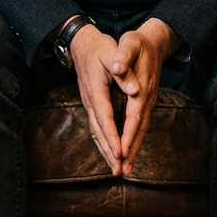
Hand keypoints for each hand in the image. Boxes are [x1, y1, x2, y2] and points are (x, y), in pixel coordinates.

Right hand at [68, 25, 121, 174]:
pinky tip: (109, 152)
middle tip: (119, 171)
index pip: (105, 118)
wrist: (82, 44)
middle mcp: (90, 101)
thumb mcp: (112, 53)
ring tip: (115, 169)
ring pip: (96, 132)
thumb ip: (122, 72)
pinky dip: (103, 142)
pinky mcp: (91, 105)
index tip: (120, 153)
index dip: (113, 137)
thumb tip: (135, 90)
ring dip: (105, 151)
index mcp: (96, 90)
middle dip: (109, 152)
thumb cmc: (99, 48)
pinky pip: (96, 128)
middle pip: (99, 131)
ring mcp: (89, 104)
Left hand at [109, 17, 180, 175]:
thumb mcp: (130, 43)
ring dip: (133, 149)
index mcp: (142, 88)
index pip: (134, 116)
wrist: (155, 41)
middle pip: (139, 129)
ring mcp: (148, 102)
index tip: (121, 152)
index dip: (128, 135)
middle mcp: (147, 99)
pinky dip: (134, 139)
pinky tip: (128, 149)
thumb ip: (124, 55)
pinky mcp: (145, 103)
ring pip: (141, 130)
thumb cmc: (139, 42)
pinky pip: (139, 125)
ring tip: (125, 169)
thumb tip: (118, 67)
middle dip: (131, 150)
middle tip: (122, 171)